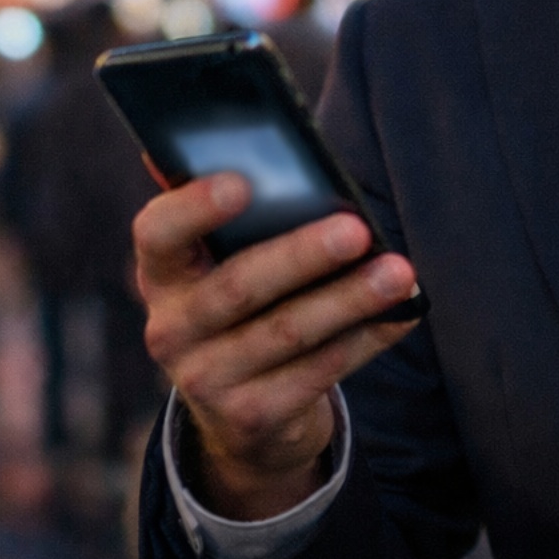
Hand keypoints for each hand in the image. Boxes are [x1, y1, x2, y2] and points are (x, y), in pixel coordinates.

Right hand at [132, 173, 419, 519]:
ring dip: (350, 299)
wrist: (244, 415)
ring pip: (287, 332)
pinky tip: (401, 314)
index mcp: (162, 273)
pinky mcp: (251, 418)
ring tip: (399, 273)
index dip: (193, 207)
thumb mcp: (224, 263)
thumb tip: (246, 139)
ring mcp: (206, 380)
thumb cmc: (246, 305)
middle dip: (302, 255)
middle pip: (238, 286)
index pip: (157, 233)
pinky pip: (319, 372)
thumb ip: (236, 211)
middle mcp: (171, 329)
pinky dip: (366, 339)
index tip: (242, 182)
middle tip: (357, 229)